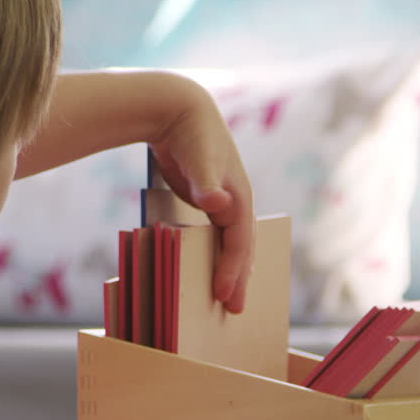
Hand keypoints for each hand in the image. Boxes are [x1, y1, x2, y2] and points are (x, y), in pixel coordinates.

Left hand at [149, 74, 254, 312]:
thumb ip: (206, 182)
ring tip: (226, 296)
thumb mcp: (200, 158)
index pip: (239, 242)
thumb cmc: (193, 133)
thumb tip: (216, 202)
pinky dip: (213, 253)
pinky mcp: (206, 200)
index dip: (233, 270)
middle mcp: (235, 202)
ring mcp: (221, 202)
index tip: (225, 296)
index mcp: (239, 197)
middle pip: (240, 248)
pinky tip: (204, 266)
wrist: (180, 108)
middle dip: (238, 278)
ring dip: (229, 269)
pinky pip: (214, 235)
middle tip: (236, 311)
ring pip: (229, 243)